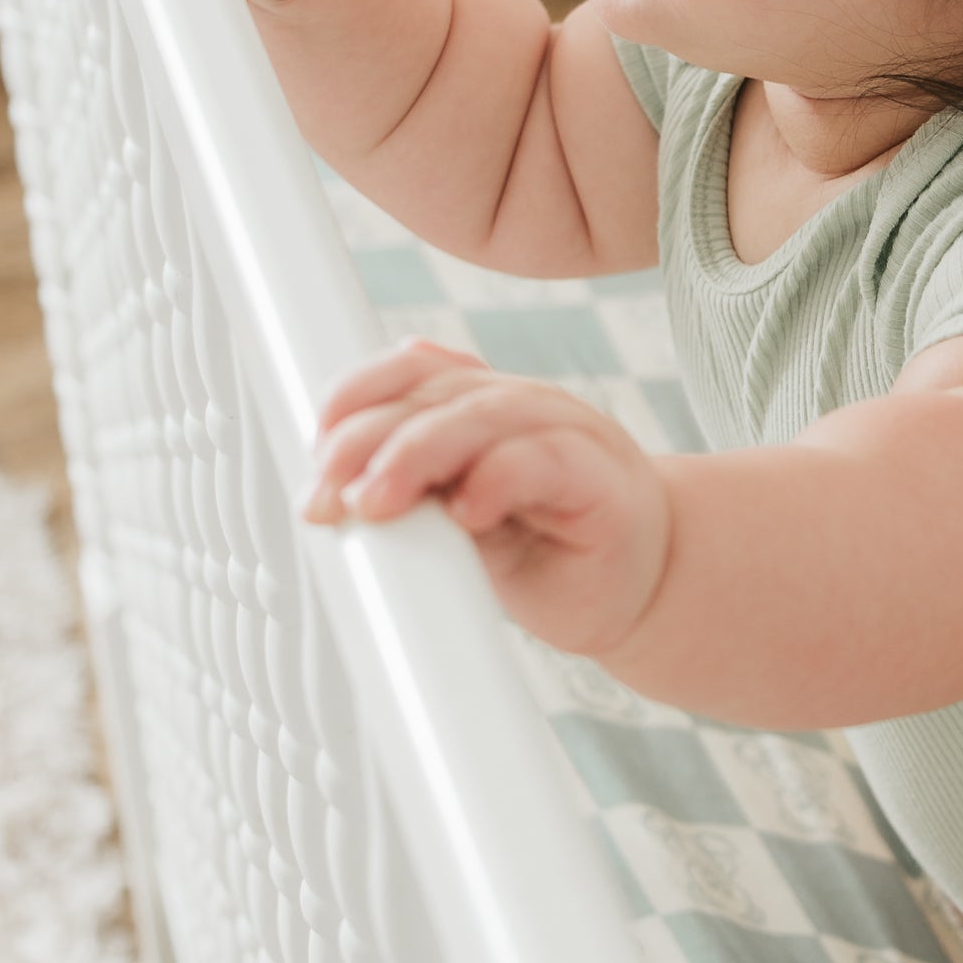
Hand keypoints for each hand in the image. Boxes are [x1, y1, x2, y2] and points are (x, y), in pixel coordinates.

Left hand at [302, 339, 671, 656]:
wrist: (646, 589)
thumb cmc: (548, 555)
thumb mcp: (463, 527)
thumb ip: (416, 496)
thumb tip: (330, 496)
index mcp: (481, 406)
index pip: (410, 373)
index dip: (355, 400)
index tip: (316, 457)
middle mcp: (522, 404)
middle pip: (434, 395)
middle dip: (370, 439)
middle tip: (329, 493)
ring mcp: (567, 431)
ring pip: (482, 417)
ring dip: (417, 455)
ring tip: (375, 502)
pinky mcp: (602, 478)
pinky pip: (545, 460)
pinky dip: (499, 477)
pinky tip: (467, 509)